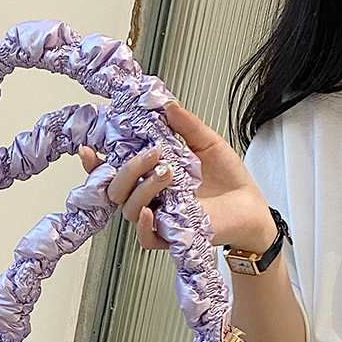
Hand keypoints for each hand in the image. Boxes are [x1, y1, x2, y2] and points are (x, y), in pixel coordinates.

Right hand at [78, 101, 277, 252]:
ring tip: (166, 174)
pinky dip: (144, 226)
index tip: (89, 148)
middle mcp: (151, 196)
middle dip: (128, 168)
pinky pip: (146, 238)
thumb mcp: (207, 142)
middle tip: (152, 154)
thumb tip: (166, 103)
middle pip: (116, 189)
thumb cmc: (230, 180)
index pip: (115, 170)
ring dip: (142, 189)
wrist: (252, 207)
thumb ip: (185, 124)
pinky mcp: (172, 235)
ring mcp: (160, 216)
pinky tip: (150, 212)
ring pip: (128, 209)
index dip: (96, 162)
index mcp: (152, 173)